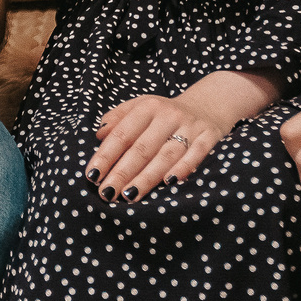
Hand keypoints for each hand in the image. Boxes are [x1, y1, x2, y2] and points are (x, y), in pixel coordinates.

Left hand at [87, 93, 237, 200]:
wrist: (208, 105)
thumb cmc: (164, 113)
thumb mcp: (140, 107)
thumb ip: (118, 118)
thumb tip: (99, 134)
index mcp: (147, 107)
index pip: (122, 134)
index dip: (106, 155)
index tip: (92, 175)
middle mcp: (168, 115)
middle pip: (142, 148)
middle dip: (122, 172)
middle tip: (107, 192)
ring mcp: (190, 127)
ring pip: (166, 155)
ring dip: (147, 177)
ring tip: (129, 195)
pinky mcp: (209, 137)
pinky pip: (196, 154)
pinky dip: (183, 168)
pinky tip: (169, 183)